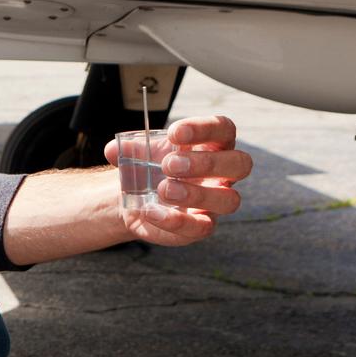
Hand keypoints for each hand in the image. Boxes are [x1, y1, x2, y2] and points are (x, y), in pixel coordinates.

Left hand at [102, 114, 248, 246]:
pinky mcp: (202, 226)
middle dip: (207, 163)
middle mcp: (223, 174)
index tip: (174, 133)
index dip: (205, 128)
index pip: (224, 129)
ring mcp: (216, 202)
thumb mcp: (138, 152)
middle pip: (240, 163)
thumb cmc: (148, 166)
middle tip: (170, 164)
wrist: (134, 197)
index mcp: (213, 145)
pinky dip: (176, 220)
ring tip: (163, 190)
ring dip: (196, 194)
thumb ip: (128, 148)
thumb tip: (115, 149)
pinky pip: (201, 228)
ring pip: (230, 200)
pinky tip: (152, 211)